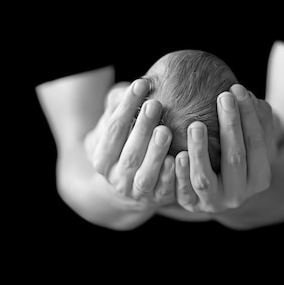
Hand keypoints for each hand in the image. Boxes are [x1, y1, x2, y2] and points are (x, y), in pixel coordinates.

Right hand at [84, 79, 175, 206]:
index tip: (141, 84)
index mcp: (102, 159)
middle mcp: (116, 179)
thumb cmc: (129, 145)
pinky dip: (173, 176)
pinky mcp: (158, 200)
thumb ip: (121, 107)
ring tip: (166, 130)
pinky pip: (166, 190)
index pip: (113, 130)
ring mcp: (137, 192)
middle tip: (155, 104)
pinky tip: (180, 157)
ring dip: (155, 153)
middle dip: (141, 129)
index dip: (126, 107)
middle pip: (129, 154)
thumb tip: (132, 86)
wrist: (134, 185)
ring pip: (145, 176)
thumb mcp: (119, 127)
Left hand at [175, 84, 277, 212]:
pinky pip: (182, 190)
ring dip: (199, 150)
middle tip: (223, 97)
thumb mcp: (252, 140)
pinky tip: (176, 153)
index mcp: (260, 178)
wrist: (221, 192)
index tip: (238, 89)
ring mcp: (213, 202)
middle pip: (234, 158)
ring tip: (195, 125)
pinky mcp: (190, 204)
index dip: (249, 116)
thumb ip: (256, 120)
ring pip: (204, 177)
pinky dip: (179, 173)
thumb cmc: (238, 155)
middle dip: (230, 126)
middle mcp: (239, 195)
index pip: (256, 144)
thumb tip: (249, 96)